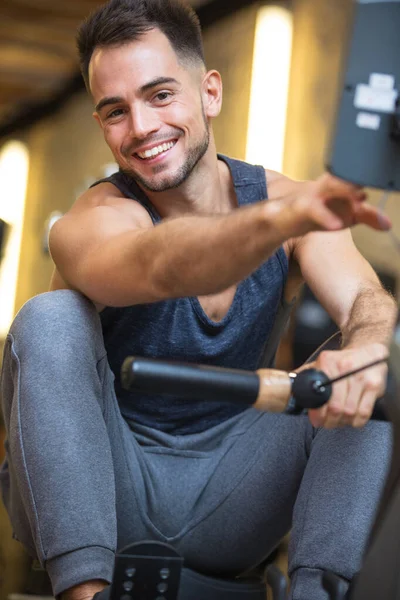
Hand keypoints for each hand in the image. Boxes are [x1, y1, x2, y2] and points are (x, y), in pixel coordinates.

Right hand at [275, 173, 391, 237]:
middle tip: (376, 187)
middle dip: (360, 180)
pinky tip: (337, 226)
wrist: (282, 219)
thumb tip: (388, 224)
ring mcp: (312, 195)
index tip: (387, 180)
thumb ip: (366, 216)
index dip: (371, 177)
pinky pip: (314, 211)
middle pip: (347, 178)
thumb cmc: (315, 213)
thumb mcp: (344, 216)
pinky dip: (325, 217)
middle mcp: (327, 186)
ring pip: (329, 188)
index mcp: (340, 184)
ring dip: (343, 190)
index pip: (360, 178)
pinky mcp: (300, 208)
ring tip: (360, 198)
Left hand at [304, 343, 387, 428]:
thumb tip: (286, 386)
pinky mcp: (374, 386)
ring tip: (339, 421)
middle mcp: (344, 368)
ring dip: (342, 422)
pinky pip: (364, 413)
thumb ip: (306, 374)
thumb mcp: (323, 363)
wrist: (368, 352)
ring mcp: (361, 377)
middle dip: (329, 421)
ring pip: (349, 412)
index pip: (319, 395)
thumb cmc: (343, 361)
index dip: (317, 412)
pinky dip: (356, 421)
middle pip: (335, 407)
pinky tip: (352, 419)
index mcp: (327, 362)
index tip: (316, 420)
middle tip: (326, 424)